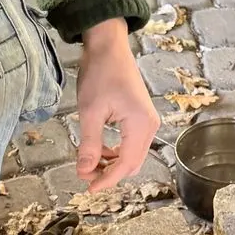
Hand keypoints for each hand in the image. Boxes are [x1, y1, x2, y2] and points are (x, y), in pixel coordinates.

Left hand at [75, 18, 159, 191]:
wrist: (108, 46)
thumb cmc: (100, 73)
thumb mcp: (90, 112)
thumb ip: (89, 145)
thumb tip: (84, 172)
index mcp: (140, 125)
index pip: (125, 164)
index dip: (107, 180)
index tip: (88, 188)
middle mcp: (149, 126)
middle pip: (132, 164)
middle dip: (109, 173)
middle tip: (85, 175)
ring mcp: (147, 122)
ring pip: (132, 156)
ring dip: (112, 164)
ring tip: (89, 162)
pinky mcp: (141, 118)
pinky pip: (131, 145)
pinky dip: (116, 152)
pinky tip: (99, 149)